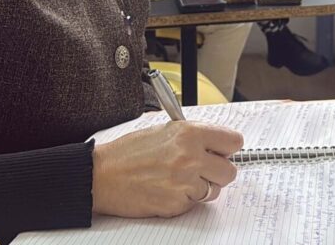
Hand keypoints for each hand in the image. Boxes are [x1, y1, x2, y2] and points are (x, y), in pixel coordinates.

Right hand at [92, 121, 242, 217]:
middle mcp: (190, 157)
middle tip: (203, 168)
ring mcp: (185, 183)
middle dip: (218, 171)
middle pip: (230, 171)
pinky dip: (185, 199)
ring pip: (215, 190)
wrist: (102, 175)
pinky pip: (194, 204)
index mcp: (189, 133)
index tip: (222, 150)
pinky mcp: (177, 204)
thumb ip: (192, 135)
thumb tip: (214, 142)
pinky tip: (167, 189)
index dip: (228, 147)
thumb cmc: (127, 152)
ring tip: (180, 179)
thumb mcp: (163, 130)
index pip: (233, 141)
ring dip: (202, 187)